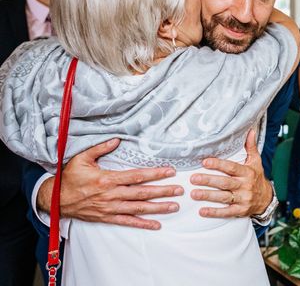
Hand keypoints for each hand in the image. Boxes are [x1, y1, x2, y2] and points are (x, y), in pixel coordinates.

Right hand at [38, 139, 182, 229]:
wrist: (55, 200)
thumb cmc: (69, 177)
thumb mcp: (82, 158)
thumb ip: (100, 148)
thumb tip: (117, 139)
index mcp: (108, 179)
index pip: (137, 176)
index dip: (155, 174)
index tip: (170, 171)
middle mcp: (111, 195)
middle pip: (142, 193)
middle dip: (163, 191)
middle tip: (180, 190)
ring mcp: (110, 208)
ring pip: (138, 209)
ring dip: (158, 208)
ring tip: (174, 206)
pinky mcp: (106, 217)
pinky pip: (127, 222)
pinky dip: (142, 224)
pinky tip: (156, 225)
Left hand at [190, 129, 272, 217]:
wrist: (266, 199)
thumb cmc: (257, 177)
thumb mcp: (256, 161)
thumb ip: (250, 147)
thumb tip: (250, 130)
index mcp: (247, 172)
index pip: (231, 167)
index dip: (218, 164)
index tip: (204, 162)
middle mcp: (245, 185)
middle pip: (225, 182)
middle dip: (208, 180)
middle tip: (193, 178)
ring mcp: (243, 199)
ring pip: (224, 197)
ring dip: (208, 196)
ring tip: (194, 194)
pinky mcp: (240, 211)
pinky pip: (227, 212)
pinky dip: (214, 212)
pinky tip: (202, 211)